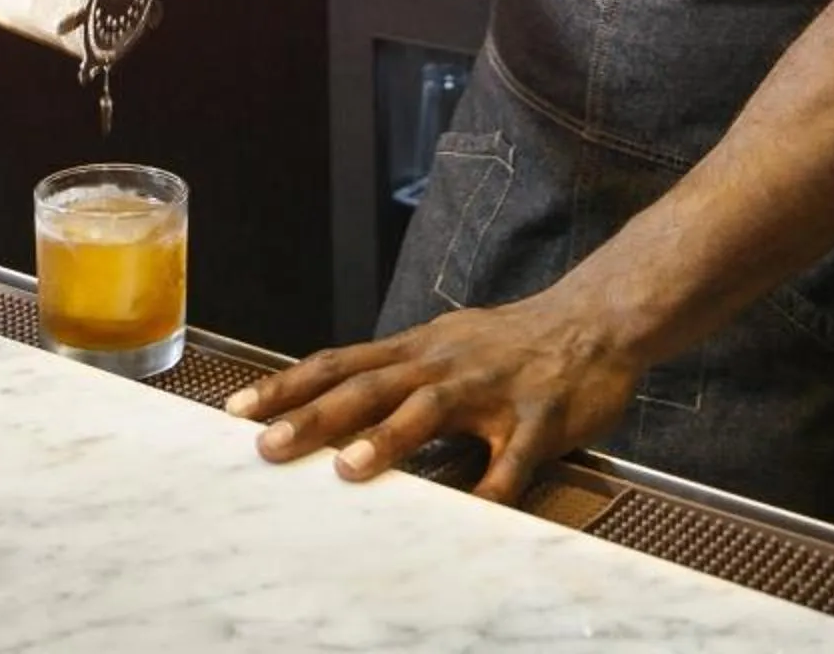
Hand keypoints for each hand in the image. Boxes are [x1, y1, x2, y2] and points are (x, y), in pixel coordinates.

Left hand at [221, 294, 641, 503]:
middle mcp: (444, 366)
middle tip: (268, 446)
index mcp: (418, 351)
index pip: (338, 365)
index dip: (287, 387)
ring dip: (387, 439)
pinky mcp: (538, 417)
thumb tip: (333, 402)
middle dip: (314, 417)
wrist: (597, 320)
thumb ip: (396, 375)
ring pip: (430, 410)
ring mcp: (491, 390)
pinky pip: (512, 457)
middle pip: (368, 388)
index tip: (236, 410)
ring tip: (349, 468)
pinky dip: (491, 485)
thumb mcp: (446, 347)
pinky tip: (474, 512)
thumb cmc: (513, 343)